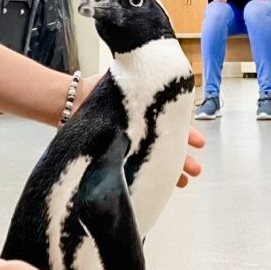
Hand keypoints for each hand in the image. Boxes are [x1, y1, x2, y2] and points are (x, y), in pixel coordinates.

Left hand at [70, 77, 203, 188]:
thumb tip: (168, 87)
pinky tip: (157, 186)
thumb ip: (143, 87)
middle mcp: (142, 129)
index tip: (199, 144)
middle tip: (196, 170)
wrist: (71, 104)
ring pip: (155, 157)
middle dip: (183, 157)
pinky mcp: (119, 156)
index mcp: (148, 112)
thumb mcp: (126, 82)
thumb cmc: (98, 92)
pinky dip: (148, 176)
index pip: (172, 124)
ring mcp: (131, 144)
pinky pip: (137, 167)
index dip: (186, 133)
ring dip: (171, 170)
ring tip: (184, 182)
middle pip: (167, 144)